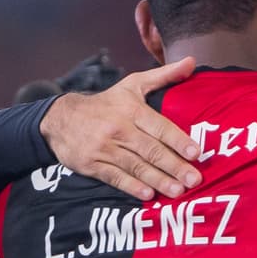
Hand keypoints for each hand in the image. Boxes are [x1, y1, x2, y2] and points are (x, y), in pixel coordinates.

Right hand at [42, 57, 201, 199]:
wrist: (61, 117)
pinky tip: (148, 195)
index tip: (196, 153)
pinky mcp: (91, 164)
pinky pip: (115, 177)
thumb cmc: (106, 103)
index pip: (159, 126)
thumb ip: (164, 76)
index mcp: (131, 109)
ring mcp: (104, 148)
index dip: (178, 140)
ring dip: (158, 180)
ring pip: (135, 166)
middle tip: (194, 180)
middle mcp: (119, 128)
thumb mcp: (132, 84)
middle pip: (150, 150)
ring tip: (178, 191)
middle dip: (174, 166)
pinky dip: (131, 187)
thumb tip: (192, 62)